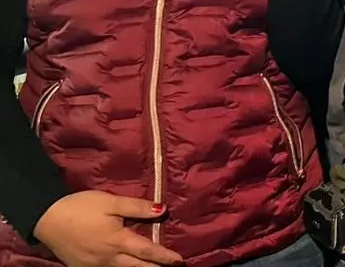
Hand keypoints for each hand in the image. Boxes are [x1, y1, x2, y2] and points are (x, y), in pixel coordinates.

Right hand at [33, 191, 182, 266]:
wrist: (46, 218)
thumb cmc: (81, 207)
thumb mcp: (111, 202)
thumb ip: (137, 207)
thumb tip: (163, 209)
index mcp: (118, 241)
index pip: (147, 251)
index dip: (165, 257)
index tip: (180, 261)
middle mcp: (108, 258)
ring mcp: (95, 266)